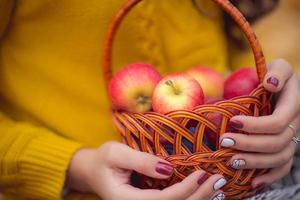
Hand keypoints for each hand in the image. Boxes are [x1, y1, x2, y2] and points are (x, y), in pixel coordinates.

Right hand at [66, 142, 226, 199]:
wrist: (93, 171)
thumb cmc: (102, 160)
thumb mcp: (116, 154)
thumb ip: (140, 161)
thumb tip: (168, 169)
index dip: (185, 189)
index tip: (202, 173)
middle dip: (199, 197)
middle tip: (219, 180)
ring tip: (218, 187)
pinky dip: (190, 198)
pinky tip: (203, 192)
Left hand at [219, 59, 299, 188]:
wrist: (282, 89)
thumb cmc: (276, 77)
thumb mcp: (279, 67)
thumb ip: (278, 71)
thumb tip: (270, 84)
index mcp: (293, 106)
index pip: (277, 122)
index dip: (256, 126)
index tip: (232, 121)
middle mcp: (294, 125)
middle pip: (275, 143)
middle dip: (249, 145)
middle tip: (224, 141)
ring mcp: (290, 139)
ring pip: (278, 159)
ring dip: (255, 163)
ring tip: (232, 162)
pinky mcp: (285, 149)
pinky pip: (282, 168)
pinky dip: (268, 177)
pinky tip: (252, 183)